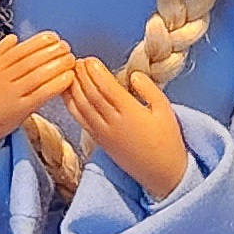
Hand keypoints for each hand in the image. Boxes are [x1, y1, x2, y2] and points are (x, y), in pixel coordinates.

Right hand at [0, 30, 78, 147]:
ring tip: (71, 59)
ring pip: (37, 76)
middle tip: (66, 46)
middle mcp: (2, 78)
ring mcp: (11, 94)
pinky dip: (56, 85)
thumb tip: (14, 37)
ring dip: (57, 66)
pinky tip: (68, 78)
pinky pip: (41, 94)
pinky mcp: (20, 110)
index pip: (20, 50)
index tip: (53, 37)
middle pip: (30, 61)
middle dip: (51, 51)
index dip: (38, 42)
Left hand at [66, 58, 191, 201]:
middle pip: (90, 94)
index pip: (106, 88)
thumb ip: (150, 90)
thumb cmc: (168, 140)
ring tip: (69, 71)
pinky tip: (66, 92)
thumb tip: (133, 75)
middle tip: (76, 60)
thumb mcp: (166, 111)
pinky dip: (70, 103)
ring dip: (73, 87)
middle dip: (81, 75)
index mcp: (131, 113)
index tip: (89, 59)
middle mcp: (113, 122)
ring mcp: (103, 133)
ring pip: (82, 106)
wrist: (162, 174)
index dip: (94, 72)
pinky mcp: (98, 141)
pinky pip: (80, 119)